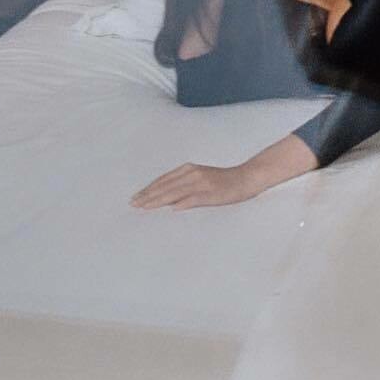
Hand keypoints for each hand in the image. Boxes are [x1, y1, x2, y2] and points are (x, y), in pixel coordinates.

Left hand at [130, 161, 260, 210]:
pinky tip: (172, 209)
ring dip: (158, 200)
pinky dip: (182, 203)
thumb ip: (184, 186)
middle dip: (148, 196)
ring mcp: (202, 183)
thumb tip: (168, 201)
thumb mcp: (201, 178)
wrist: (246, 178)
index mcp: (188, 169)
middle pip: (165, 186)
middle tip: (133, 204)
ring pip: (175, 192)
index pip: (163, 180)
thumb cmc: (223, 181)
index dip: (148, 189)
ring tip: (145, 207)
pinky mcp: (211, 193)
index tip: (136, 198)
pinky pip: (194, 199)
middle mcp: (192, 173)